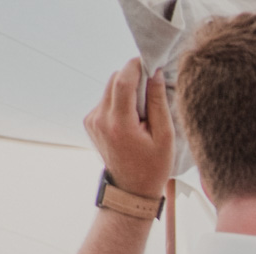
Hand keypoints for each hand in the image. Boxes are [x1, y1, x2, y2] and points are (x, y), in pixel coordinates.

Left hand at [85, 58, 173, 198]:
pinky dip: (120, 101)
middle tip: (152, 87)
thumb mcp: (165, 137)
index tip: (150, 61)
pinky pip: (106, 100)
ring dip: (126, 90)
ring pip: (109, 89)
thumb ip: (158, 103)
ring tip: (143, 109)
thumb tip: (155, 74)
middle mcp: (100, 119)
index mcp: (119, 123)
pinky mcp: (90, 122)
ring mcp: (92, 120)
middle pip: (114, 80)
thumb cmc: (153, 167)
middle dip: (133, 78)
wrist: (131, 190)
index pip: (123, 80)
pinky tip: (133, 119)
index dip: (136, 66)